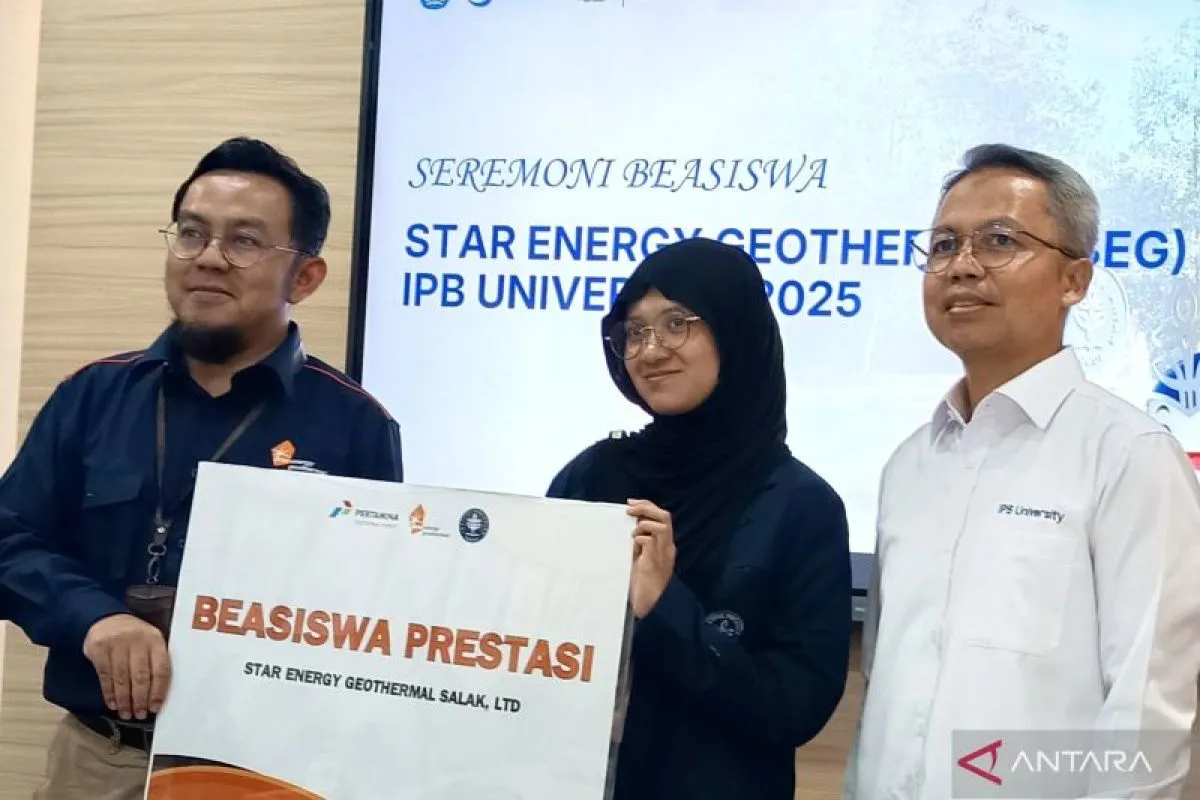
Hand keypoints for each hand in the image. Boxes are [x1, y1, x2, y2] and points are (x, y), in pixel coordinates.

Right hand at [82, 613, 170, 720]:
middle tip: (140, 715)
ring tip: (126, 714)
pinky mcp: (98, 649)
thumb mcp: (150, 641)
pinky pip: (105, 676)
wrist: (106, 618)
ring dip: (124, 700)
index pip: (161, 668)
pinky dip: (109, 693)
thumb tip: (159, 695)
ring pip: (122, 678)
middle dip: (140, 699)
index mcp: (155, 639)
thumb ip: (155, 661)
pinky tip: (113, 704)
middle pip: (140, 676)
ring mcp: (116, 644)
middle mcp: (137, 641)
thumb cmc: (134, 636)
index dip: (158, 691)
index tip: (156, 707)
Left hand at [627, 499, 675, 618]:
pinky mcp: (654, 564)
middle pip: (665, 516)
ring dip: (644, 522)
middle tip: (629, 508)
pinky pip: (650, 541)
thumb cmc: (639, 585)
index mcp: (665, 547)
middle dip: (646, 507)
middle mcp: (667, 549)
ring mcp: (663, 556)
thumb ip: (638, 544)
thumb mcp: (639, 559)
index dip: (648, 506)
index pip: (662, 517)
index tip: (631, 503)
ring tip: (632, 532)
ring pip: (661, 526)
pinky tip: (632, 544)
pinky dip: (639, 538)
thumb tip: (628, 526)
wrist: (645, 607)